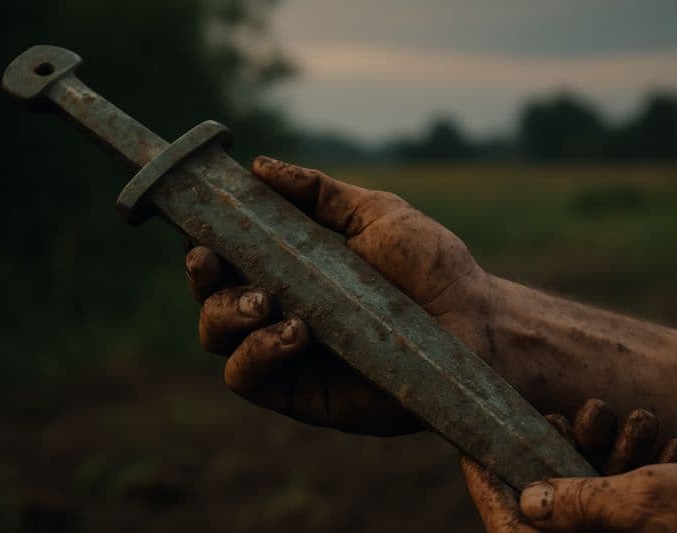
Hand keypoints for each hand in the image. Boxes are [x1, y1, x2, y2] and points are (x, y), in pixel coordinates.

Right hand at [186, 156, 490, 434]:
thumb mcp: (377, 215)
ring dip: (226, 316)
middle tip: (221, 265)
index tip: (202, 227)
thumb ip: (319, 193)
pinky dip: (255, 355)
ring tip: (268, 303)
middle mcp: (282, 307)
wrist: (474, 323)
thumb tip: (258, 166)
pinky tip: (294, 333)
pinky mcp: (301, 392)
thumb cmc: (430, 266)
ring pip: (220, 339)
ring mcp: (287, 353)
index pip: (229, 255)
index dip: (205, 241)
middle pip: (212, 297)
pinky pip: (248, 380)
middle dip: (206, 281)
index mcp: (293, 266)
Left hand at [461, 400, 676, 532]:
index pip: (507, 520)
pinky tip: (670, 444)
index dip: (485, 478)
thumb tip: (526, 501)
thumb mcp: (644, 504)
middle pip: (552, 496)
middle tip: (587, 411)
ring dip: (614, 449)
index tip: (469, 439)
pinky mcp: (652, 532)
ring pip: (595, 489)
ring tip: (639, 418)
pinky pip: (629, 497)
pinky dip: (643, 467)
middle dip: (568, 447)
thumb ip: (579, 501)